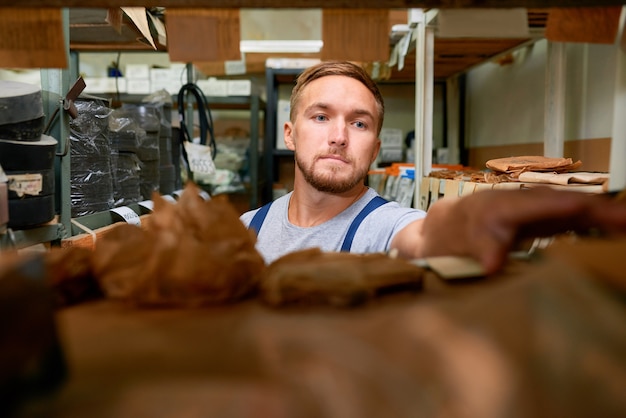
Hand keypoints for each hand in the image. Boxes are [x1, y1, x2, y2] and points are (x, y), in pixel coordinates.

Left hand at [420, 187, 625, 273]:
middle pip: (569, 203)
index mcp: (505, 206)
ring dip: (602, 215)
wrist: (443, 227)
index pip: (550, 204)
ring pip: (573, 208)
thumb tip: (492, 264)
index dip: (581, 208)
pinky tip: (612, 229)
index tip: (609, 214)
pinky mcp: (539, 219)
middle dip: (602, 211)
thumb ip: (480, 249)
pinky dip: (592, 222)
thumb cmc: (452, 235)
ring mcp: (533, 209)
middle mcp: (523, 202)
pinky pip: (570, 218)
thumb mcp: (460, 243)